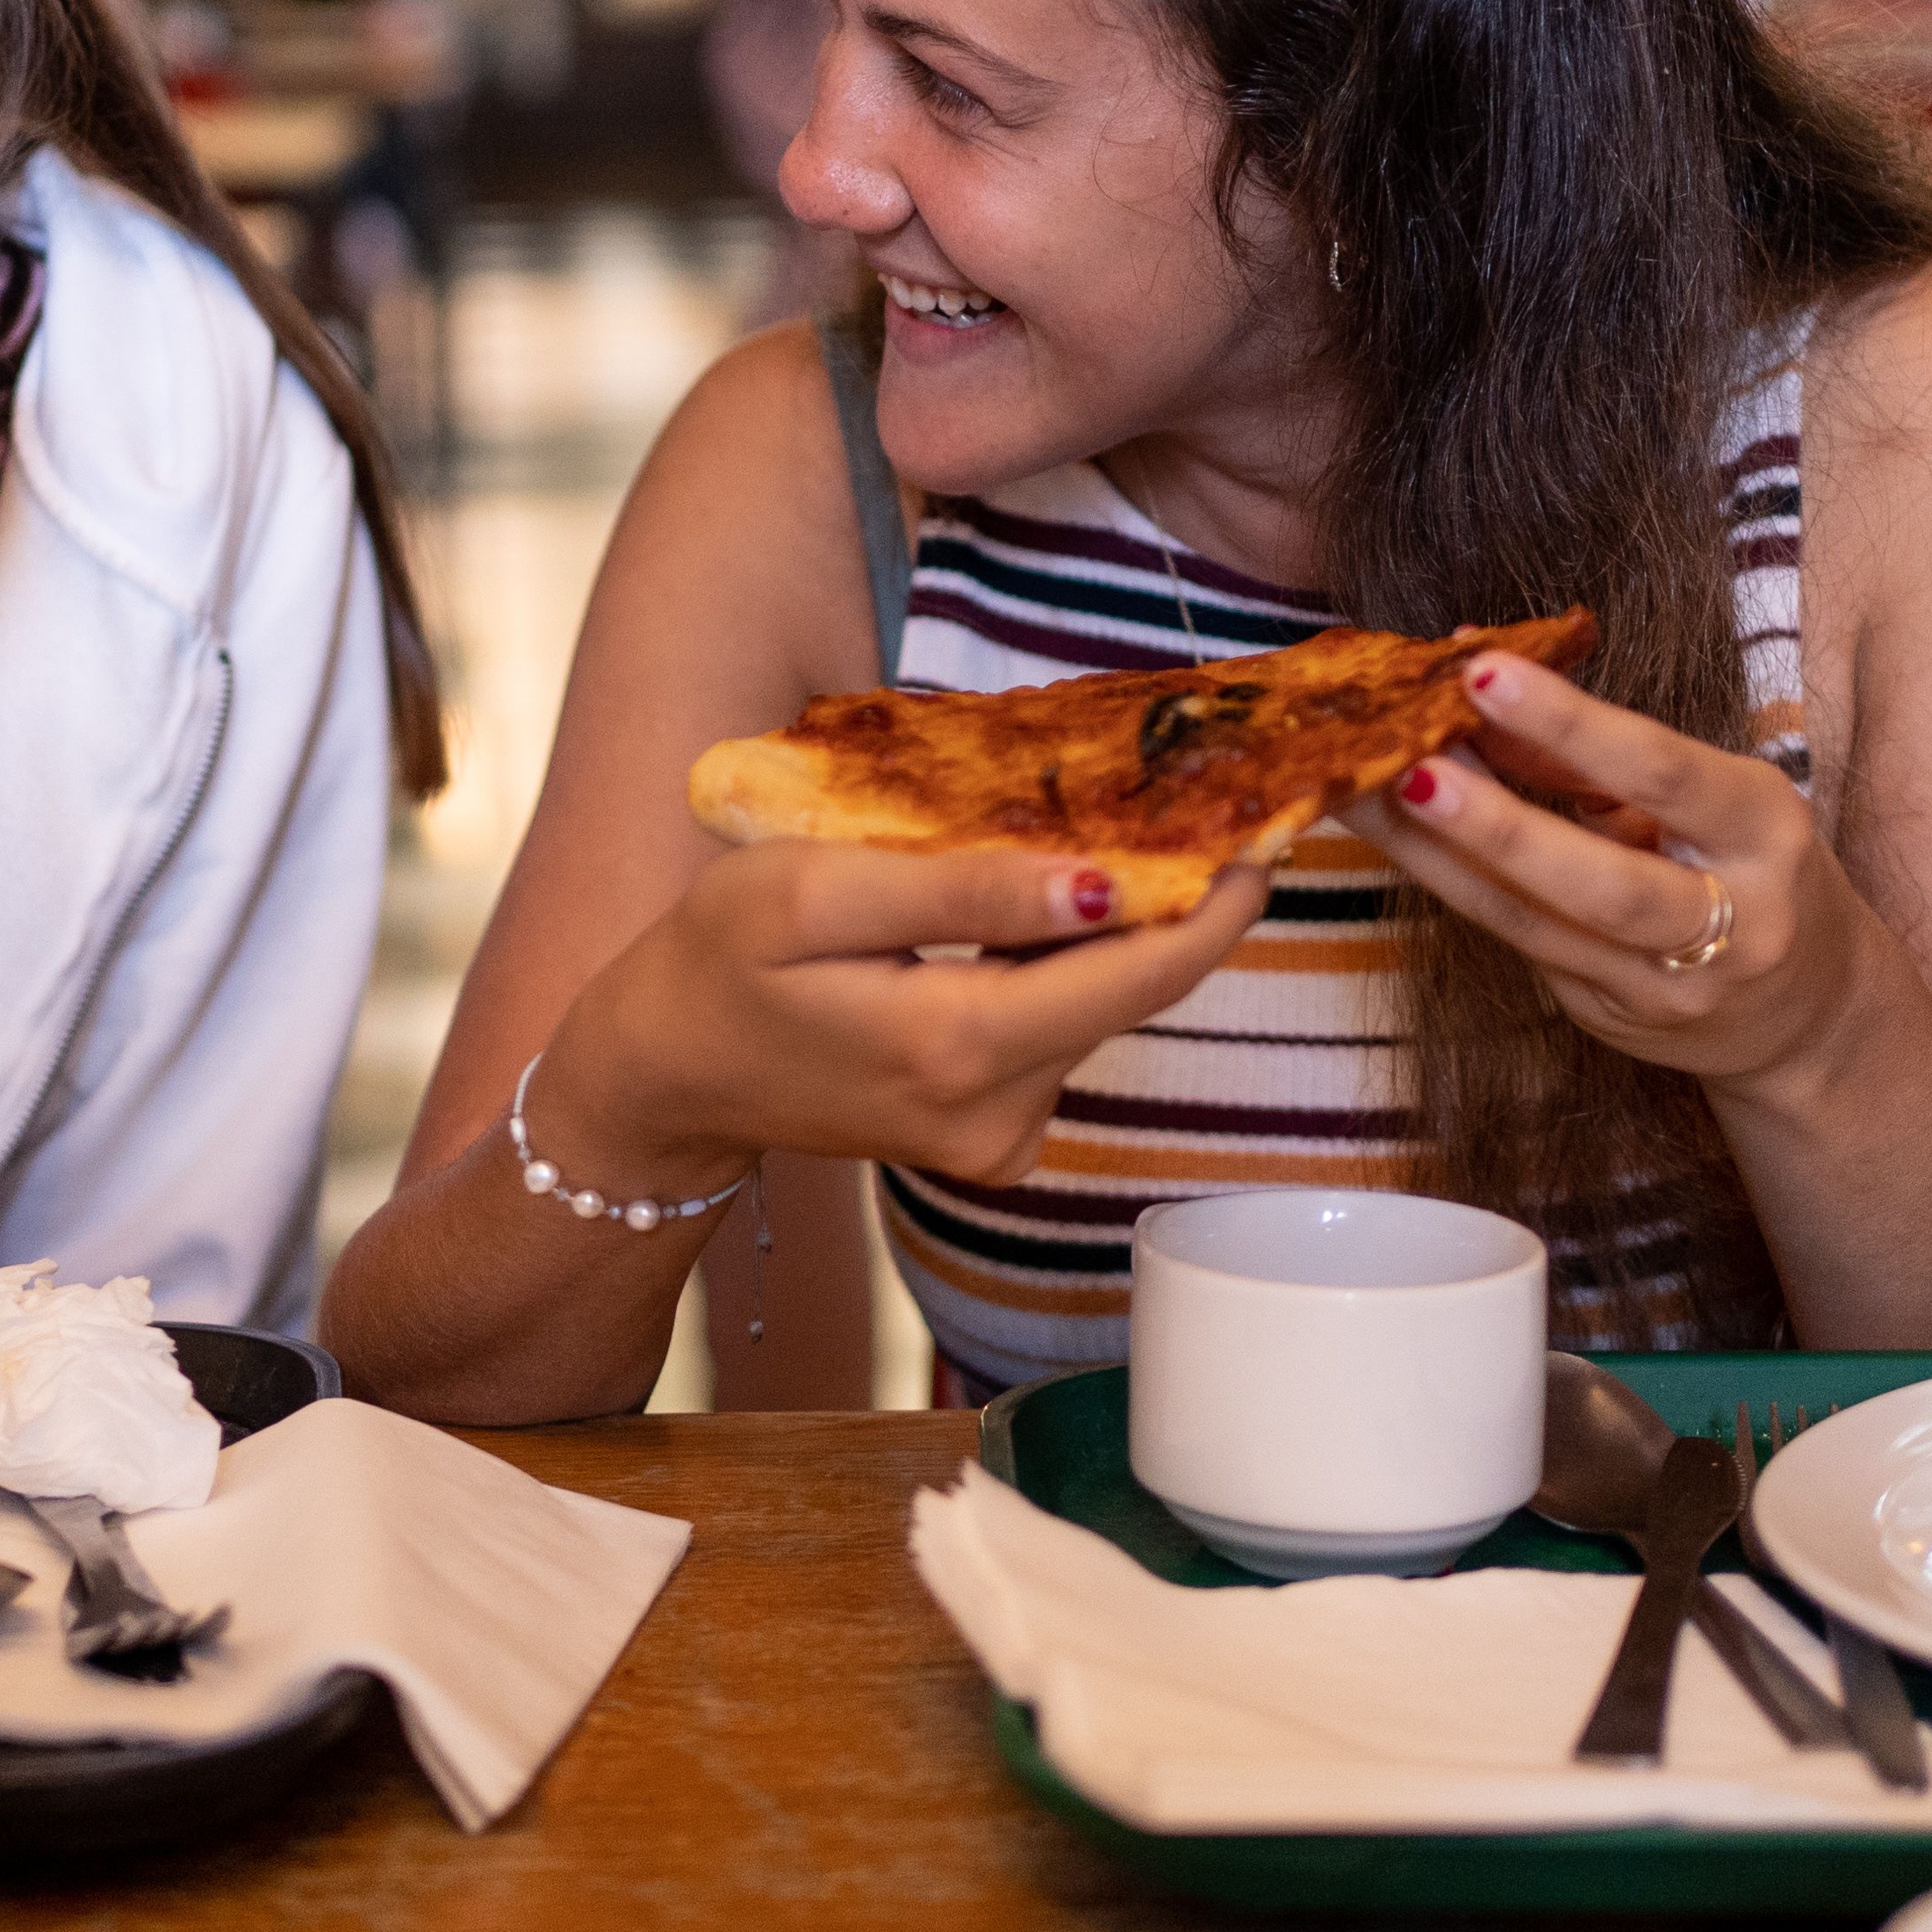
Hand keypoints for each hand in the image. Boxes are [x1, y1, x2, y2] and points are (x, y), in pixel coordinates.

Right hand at [527, 841, 1269, 1202]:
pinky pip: (1056, 1032)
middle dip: (1175, 896)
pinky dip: (1059, 968)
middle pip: (1133, 991)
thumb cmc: (715, 961)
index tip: (1267, 818)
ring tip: (1093, 832)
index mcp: (960, 1051)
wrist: (664, 1077)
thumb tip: (1106, 885)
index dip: (1220, 897)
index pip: (1145, 974)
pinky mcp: (988, 1136)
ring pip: (1094, 1008)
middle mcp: (998, 1116)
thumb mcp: (811, 894)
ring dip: (1107, 928)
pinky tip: (1025, 915)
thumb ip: (960, 890)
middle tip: (1202, 793)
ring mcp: (995, 1138)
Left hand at [1355, 645, 1870, 1090]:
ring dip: (1437, 856)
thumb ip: (1593, 752)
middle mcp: (1728, 923)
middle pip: (1602, 882)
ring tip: (1361, 793)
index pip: (1663, 773)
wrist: (1804, 1013)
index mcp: (1763, 832)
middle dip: (1497, 824)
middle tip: (1406, 765)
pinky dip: (1452, 884)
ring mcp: (1663, 988)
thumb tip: (1477, 684)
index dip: (1572, 727)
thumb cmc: (1746, 867)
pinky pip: (1518, 943)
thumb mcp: (1703, 795)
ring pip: (1536, 925)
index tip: (1484, 673)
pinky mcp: (1605, 1018)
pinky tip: (1393, 838)